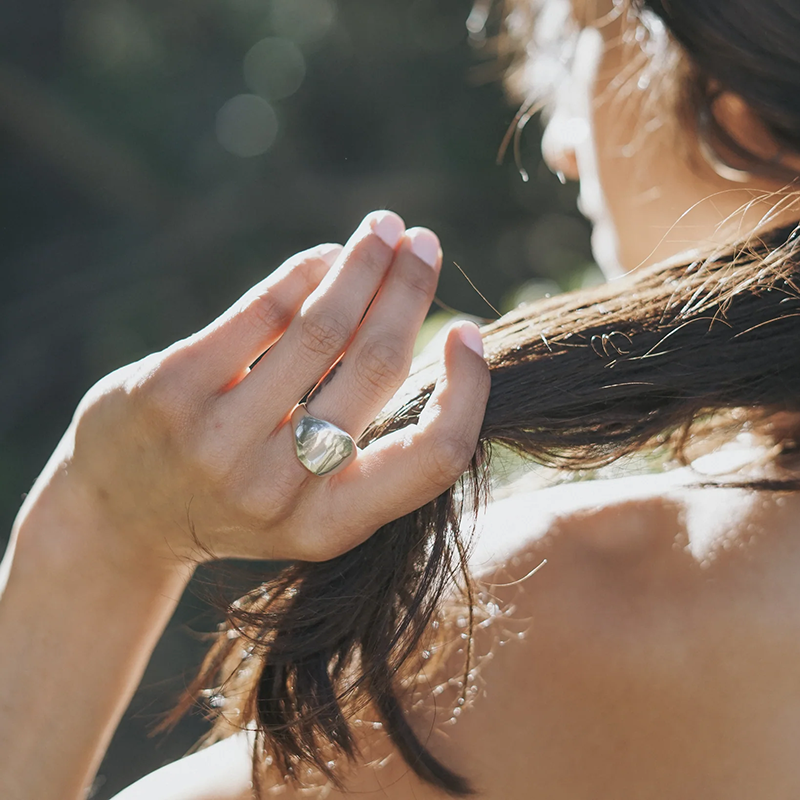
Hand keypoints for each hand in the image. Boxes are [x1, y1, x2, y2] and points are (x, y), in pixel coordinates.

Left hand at [33, 211, 489, 567]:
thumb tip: (409, 320)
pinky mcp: (173, 389)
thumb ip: (362, 436)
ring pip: (322, 328)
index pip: (432, 458)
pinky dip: (305, 271)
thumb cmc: (235, 495)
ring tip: (384, 228)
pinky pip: (263, 309)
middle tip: (425, 243)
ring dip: (363, 262)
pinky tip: (325, 255)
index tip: (469, 332)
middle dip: (409, 290)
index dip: (468, 390)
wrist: (120, 514)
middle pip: (377, 367)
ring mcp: (220, 440)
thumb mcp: (305, 498)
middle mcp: (279, 489)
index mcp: (330, 525)